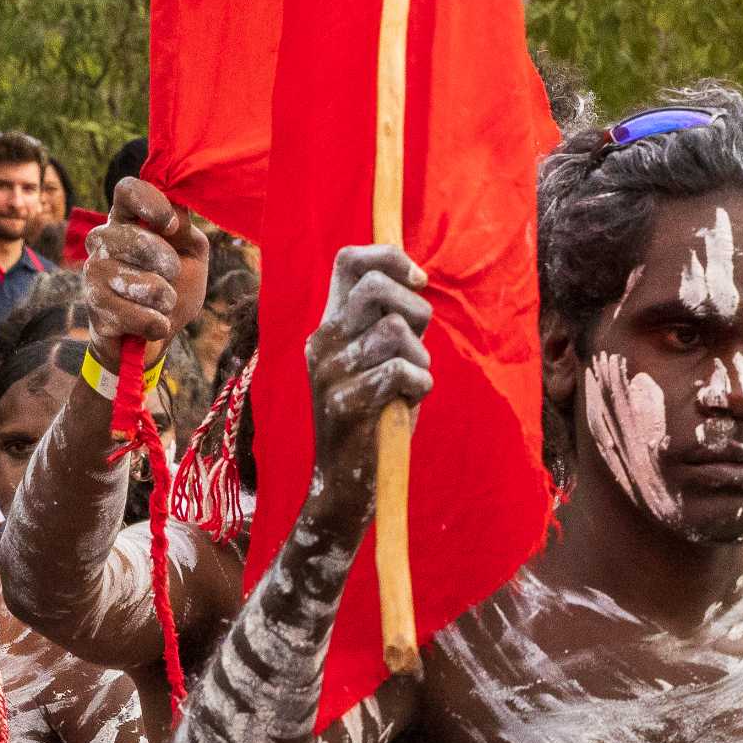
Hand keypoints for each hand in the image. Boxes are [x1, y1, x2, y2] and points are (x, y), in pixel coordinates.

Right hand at [84, 178, 213, 360]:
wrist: (156, 332)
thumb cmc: (175, 285)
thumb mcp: (190, 252)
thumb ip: (185, 228)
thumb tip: (175, 212)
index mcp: (128, 219)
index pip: (128, 190)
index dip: (151, 203)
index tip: (171, 226)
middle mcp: (103, 239)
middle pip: (137, 238)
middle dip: (168, 264)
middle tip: (171, 276)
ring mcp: (93, 271)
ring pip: (143, 283)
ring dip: (166, 298)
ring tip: (160, 302)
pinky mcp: (94, 305)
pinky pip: (138, 315)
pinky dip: (157, 323)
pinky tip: (152, 323)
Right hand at [301, 245, 433, 532]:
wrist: (346, 484)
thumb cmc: (376, 418)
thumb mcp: (380, 362)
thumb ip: (392, 325)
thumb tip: (416, 282)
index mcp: (330, 327)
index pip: (349, 262)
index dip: (390, 258)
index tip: (418, 281)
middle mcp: (322, 342)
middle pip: (375, 287)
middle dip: (415, 310)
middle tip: (418, 345)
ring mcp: (328, 372)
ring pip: (395, 331)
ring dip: (419, 359)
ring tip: (409, 385)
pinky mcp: (344, 404)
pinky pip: (403, 371)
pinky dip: (420, 386)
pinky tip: (408, 404)